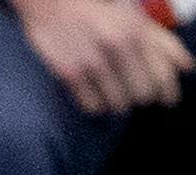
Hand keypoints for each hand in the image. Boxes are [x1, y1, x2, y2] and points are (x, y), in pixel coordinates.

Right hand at [15, 0, 192, 113]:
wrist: (51, 5)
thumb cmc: (97, 12)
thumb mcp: (134, 20)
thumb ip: (162, 42)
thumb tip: (187, 67)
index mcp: (137, 31)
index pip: (162, 76)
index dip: (167, 94)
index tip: (166, 102)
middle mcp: (117, 46)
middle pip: (141, 95)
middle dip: (139, 98)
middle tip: (132, 94)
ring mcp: (92, 61)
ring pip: (116, 104)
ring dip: (116, 104)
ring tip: (111, 94)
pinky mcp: (69, 73)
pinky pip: (91, 106)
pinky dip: (95, 105)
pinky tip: (94, 95)